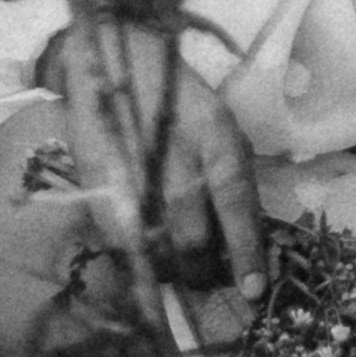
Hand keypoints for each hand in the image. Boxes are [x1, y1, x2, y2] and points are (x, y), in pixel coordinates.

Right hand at [52, 13, 265, 333]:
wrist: (113, 64)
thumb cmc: (180, 103)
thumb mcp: (220, 131)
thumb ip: (233, 182)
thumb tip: (244, 242)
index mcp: (217, 143)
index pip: (236, 208)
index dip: (245, 254)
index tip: (254, 292)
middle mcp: (178, 164)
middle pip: (194, 242)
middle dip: (203, 271)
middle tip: (206, 275)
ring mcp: (136, 179)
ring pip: (159, 251)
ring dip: (172, 267)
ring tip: (175, 258)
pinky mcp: (101, 190)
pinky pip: (124, 246)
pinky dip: (139, 257)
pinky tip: (146, 246)